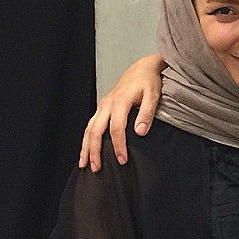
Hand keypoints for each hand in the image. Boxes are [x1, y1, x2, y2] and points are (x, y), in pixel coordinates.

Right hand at [79, 53, 164, 171]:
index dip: (118, 146)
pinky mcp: (102, 108)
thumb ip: (147, 114)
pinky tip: (86, 151)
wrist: (142, 69)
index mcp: (120, 102)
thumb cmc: (149, 82)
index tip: (122, 161)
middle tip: (97, 169)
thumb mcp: (153, 96)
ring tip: (85, 164)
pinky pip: (90, 126)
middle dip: (95, 151)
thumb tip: (140, 132)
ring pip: (89, 129)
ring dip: (86, 147)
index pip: (116, 129)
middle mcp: (107, 104)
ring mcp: (102, 106)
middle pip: (96, 131)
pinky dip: (86, 140)